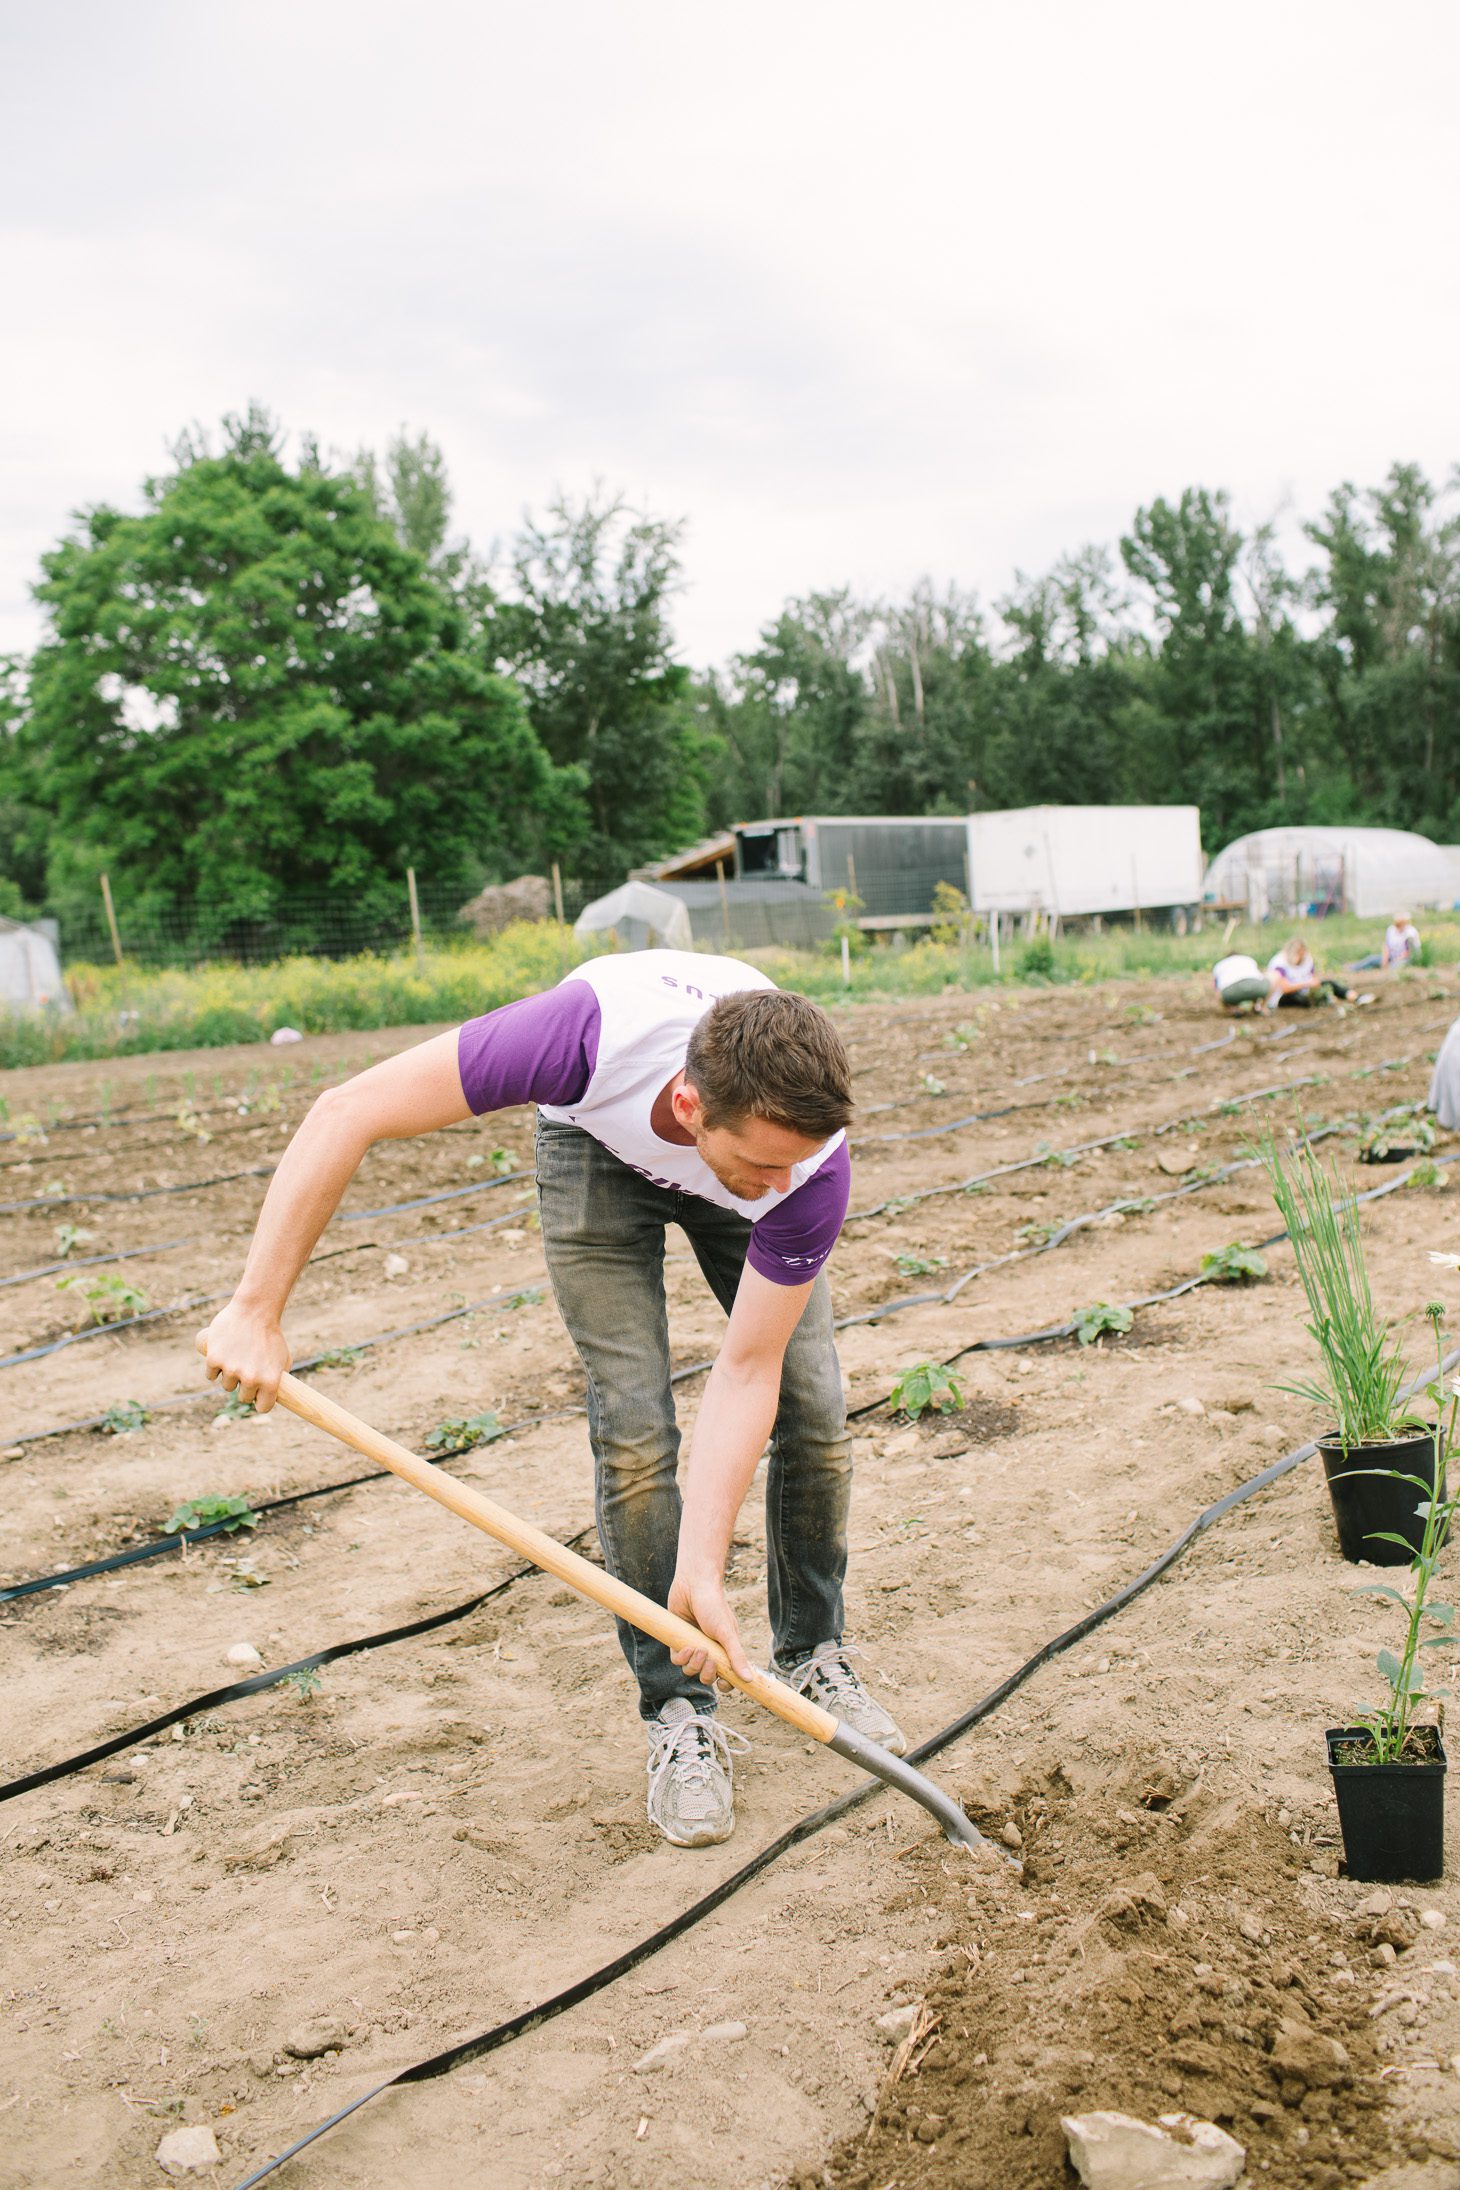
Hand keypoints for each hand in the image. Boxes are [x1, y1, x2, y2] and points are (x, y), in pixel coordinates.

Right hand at [195, 1300, 290, 1412]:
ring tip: (236, 1359)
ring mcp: (231, 1369)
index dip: (260, 1402)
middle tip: (246, 1373)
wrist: (255, 1310)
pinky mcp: (214, 1360)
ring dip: (229, 1377)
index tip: (258, 1397)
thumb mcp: (283, 1358)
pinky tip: (221, 1357)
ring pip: (226, 1386)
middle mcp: (251, 1378)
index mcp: (270, 1381)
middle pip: (242, 1398)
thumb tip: (272, 1397)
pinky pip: (211, 1375)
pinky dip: (214, 1368)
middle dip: (244, 1388)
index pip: (263, 1407)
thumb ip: (278, 1379)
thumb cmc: (270, 1334)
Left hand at [667, 1564, 753, 1685]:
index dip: (726, 1684)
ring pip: (691, 1670)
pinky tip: (686, 1645)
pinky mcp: (679, 1640)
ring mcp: (694, 1646)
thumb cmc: (714, 1606)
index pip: (727, 1676)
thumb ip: (737, 1656)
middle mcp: (710, 1650)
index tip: (724, 1683)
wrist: (692, 1585)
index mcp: (726, 1649)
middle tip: (710, 1658)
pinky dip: (681, 1657)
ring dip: (693, 1664)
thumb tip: (749, 1679)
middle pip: (707, 1676)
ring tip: (697, 1648)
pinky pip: (677, 1660)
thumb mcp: (727, 1633)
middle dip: (707, 1673)